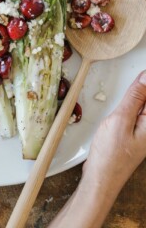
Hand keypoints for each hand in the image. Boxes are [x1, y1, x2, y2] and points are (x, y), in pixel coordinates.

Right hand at [50, 71, 145, 227]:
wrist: (102, 177)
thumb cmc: (110, 155)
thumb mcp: (120, 120)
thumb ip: (134, 97)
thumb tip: (145, 77)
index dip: (145, 80)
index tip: (139, 65)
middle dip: (141, 86)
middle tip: (132, 77)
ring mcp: (145, 128)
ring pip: (144, 102)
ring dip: (138, 91)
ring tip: (132, 83)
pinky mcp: (136, 130)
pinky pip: (139, 109)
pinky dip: (133, 100)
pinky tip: (128, 96)